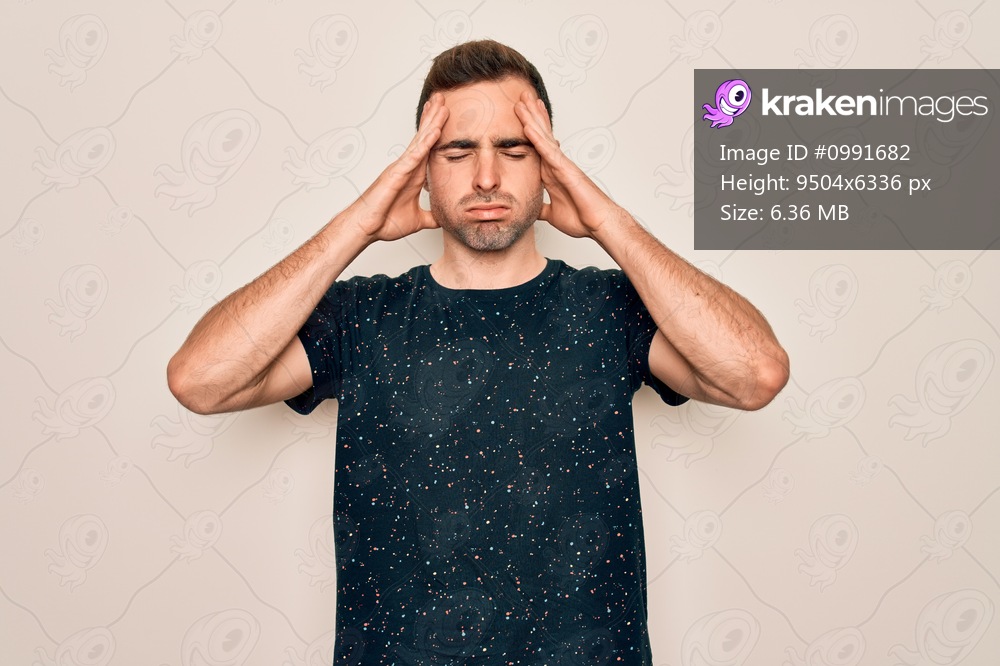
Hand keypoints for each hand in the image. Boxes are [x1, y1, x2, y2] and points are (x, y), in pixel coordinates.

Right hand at [346, 93, 449, 242]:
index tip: (446, 115)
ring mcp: (401, 168)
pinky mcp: (396, 173)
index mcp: (414, 175)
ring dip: (432, 122)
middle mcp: (408, 167)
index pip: (428, 148)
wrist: (367, 228)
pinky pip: (414, 155)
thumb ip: (431, 216)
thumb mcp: (417, 219)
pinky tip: (435, 130)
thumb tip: (444, 218)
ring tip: (441, 104)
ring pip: (420, 140)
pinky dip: (425, 142)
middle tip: (444, 98)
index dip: (436, 131)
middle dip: (434, 117)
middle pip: (424, 137)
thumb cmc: (384, 222)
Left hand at [514, 90, 622, 238]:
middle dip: (531, 116)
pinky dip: (537, 138)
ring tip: (522, 101)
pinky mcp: (566, 170)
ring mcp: (562, 165)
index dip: (530, 130)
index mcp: (552, 173)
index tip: (521, 115)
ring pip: (544, 137)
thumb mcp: (553, 213)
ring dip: (532, 118)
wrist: (598, 224)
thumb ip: (541, 208)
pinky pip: (548, 151)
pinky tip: (528, 125)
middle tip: (521, 97)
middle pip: (541, 135)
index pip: (538, 146)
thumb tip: (531, 209)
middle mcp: (557, 165)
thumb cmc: (582, 218)